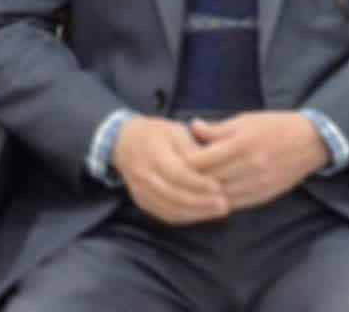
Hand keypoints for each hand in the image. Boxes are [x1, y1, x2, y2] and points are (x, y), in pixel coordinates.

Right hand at [111, 117, 229, 224]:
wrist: (124, 143)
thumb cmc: (156, 134)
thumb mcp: (176, 131)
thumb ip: (192, 149)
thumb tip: (212, 164)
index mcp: (154, 154)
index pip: (177, 173)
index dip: (198, 182)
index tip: (218, 186)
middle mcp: (145, 176)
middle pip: (174, 195)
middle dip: (201, 202)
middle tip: (224, 204)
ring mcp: (142, 192)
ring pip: (170, 209)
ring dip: (196, 213)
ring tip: (218, 210)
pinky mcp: (143, 202)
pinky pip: (165, 214)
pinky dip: (185, 216)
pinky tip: (202, 214)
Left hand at [187, 112, 329, 210]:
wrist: (310, 142)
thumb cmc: (275, 126)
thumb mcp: (245, 120)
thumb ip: (217, 129)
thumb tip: (191, 127)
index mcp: (241, 144)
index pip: (201, 160)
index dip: (184, 162)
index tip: (174, 158)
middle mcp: (247, 167)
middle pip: (206, 180)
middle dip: (189, 180)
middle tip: (176, 176)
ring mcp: (255, 184)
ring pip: (217, 197)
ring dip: (201, 194)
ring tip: (189, 188)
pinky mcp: (261, 197)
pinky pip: (232, 205)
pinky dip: (217, 202)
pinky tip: (208, 197)